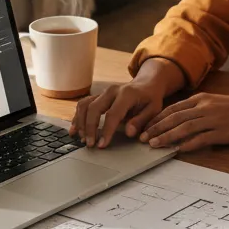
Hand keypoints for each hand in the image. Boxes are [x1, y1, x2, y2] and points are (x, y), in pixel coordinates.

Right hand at [69, 58, 184, 147]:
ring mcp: (103, 92)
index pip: (113, 114)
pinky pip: (83, 104)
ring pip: (85, 105)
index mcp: (127, 94)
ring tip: (82, 139)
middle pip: (94, 108)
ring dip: (80, 122)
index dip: (106, 130)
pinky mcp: (98, 96)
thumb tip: (128, 132)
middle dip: (89, 128)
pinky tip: (74, 129)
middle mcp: (112, 91)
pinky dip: (77, 117)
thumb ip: (141, 121)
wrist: (146, 84)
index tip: (102, 144)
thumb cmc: (150, 98)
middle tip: (90, 144)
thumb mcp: (154, 109)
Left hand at [139, 93, 228, 151]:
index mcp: (201, 99)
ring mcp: (212, 120)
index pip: (173, 109)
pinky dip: (187, 144)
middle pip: (174, 118)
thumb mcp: (215, 102)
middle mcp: (204, 107)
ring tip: (154, 145)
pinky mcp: (221, 132)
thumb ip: (198, 109)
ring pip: (183, 128)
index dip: (157, 118)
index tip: (145, 127)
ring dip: (166, 137)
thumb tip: (180, 119)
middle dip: (156, 128)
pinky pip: (200, 139)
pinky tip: (177, 150)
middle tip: (142, 138)